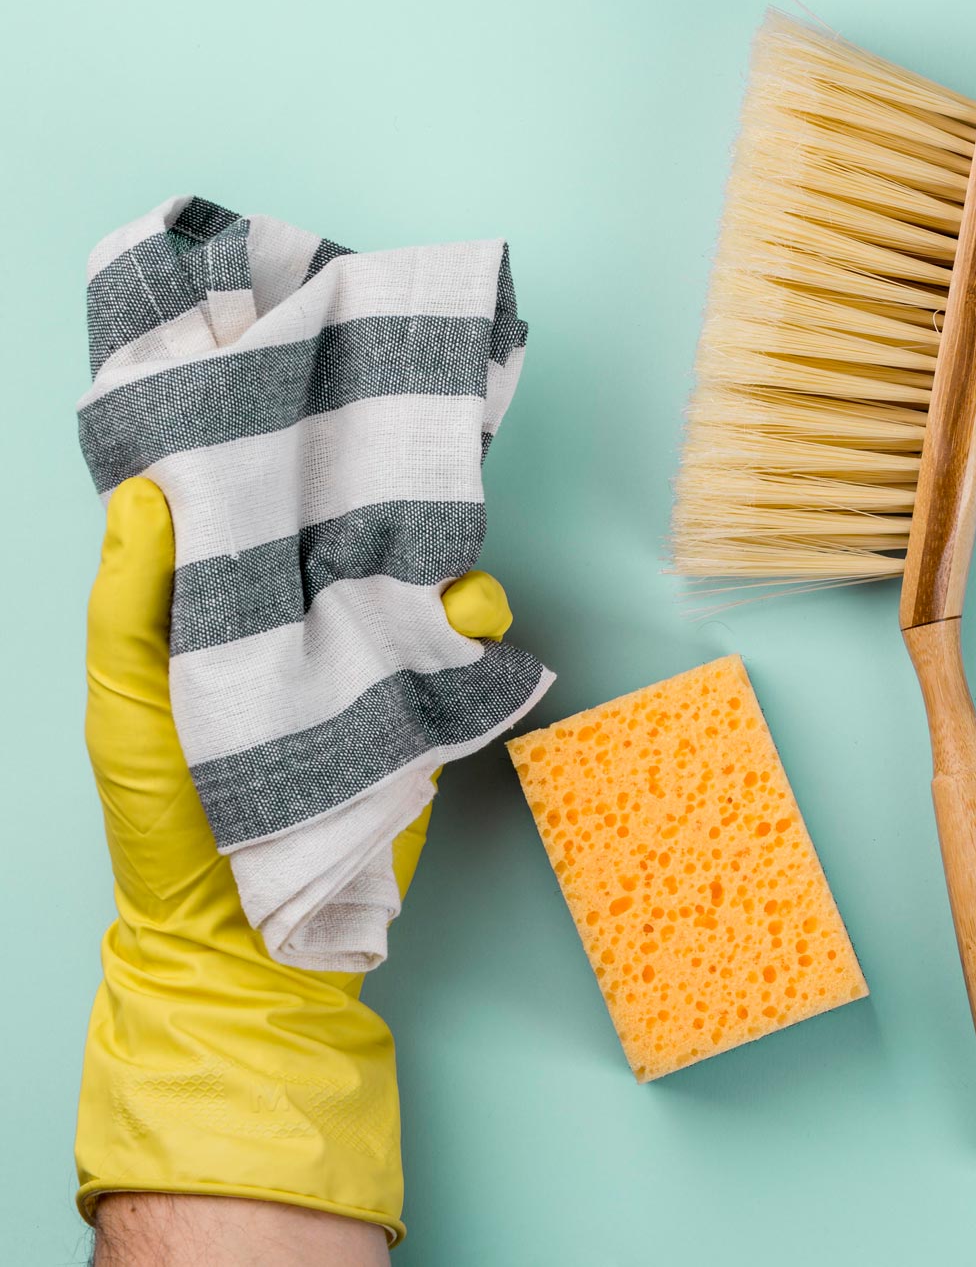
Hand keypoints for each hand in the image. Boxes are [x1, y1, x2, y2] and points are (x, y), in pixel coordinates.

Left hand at [76, 478, 512, 1245]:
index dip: (286, 461)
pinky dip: (479, 627)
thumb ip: (129, 607)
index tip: (305, 409)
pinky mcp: (424, 709)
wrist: (246, 939)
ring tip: (439, 575)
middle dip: (387, 496)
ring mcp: (370, 664)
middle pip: (361, 534)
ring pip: (429, 581)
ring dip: (446, 564)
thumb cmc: (166, 824)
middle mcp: (307, 624)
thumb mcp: (123, 708)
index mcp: (229, 612)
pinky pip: (468, 649)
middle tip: (398, 467)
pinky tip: (464, 625)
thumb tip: (147, 493)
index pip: (266, 515)